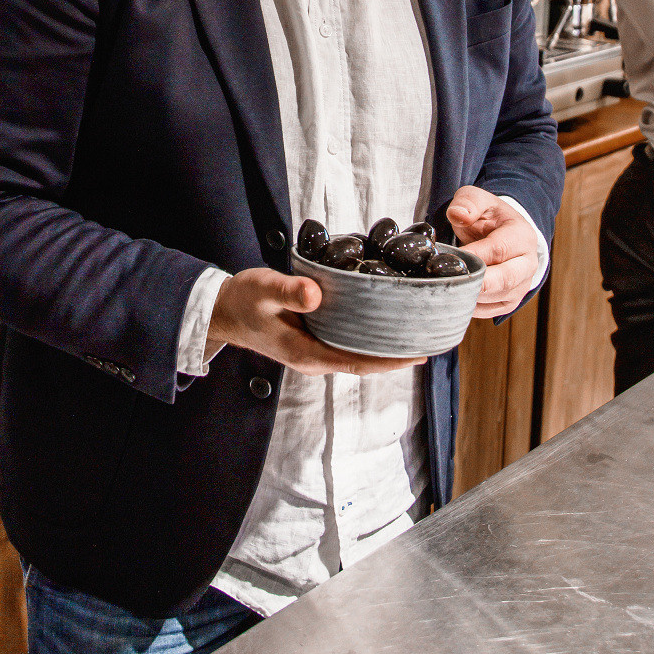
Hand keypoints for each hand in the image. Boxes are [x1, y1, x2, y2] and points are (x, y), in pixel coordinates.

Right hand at [206, 268, 427, 375]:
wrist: (223, 311)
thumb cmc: (242, 300)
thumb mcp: (262, 291)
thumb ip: (288, 292)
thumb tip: (316, 295)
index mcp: (306, 354)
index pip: (357, 363)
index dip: (390, 361)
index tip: (419, 354)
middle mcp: (314, 359)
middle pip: (365, 363)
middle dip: (397, 356)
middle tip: (430, 341)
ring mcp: (314, 352)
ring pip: (358, 354)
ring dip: (386, 348)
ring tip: (417, 335)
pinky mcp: (314, 341)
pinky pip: (349, 344)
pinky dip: (370, 338)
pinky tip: (385, 324)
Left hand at [446, 186, 538, 317]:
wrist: (502, 233)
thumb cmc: (488, 216)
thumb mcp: (478, 198)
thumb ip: (467, 202)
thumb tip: (458, 214)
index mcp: (521, 235)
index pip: (499, 249)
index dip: (475, 255)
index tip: (452, 258)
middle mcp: (528, 263)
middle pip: (506, 280)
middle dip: (477, 283)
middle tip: (450, 283)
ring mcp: (522, 285)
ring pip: (498, 298)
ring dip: (473, 295)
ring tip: (448, 287)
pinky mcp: (511, 300)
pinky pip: (493, 310)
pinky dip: (473, 306)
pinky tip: (456, 296)